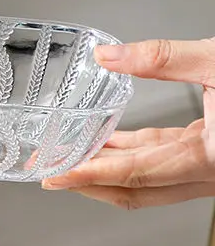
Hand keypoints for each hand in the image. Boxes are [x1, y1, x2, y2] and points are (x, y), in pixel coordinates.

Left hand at [42, 38, 214, 208]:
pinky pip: (157, 160)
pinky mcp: (205, 153)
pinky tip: (100, 144)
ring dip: (103, 169)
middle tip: (47, 172)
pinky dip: (126, 154)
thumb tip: (109, 56)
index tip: (56, 176)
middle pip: (133, 189)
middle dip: (86, 182)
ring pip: (144, 179)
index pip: (134, 173)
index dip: (90, 175)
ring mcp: (205, 168)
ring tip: (64, 158)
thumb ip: (163, 58)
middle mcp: (207, 173)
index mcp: (209, 158)